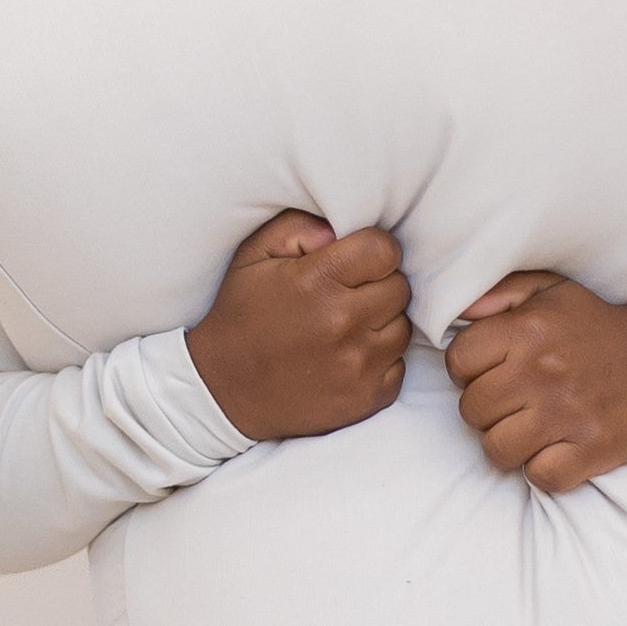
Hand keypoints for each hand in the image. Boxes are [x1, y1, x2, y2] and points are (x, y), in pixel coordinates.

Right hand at [186, 212, 410, 441]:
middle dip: (378, 286)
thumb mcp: (254, 255)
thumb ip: (299, 227)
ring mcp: (358, 366)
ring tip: (346, 327)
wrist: (223, 390)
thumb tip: (341, 229)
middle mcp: (343, 324)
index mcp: (317, 282)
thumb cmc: (241, 316)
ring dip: (381, 323)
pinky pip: (399, 366)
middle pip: (399, 288)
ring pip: (403, 327)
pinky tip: (348, 356)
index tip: (355, 262)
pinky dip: (380, 360)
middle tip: (346, 295)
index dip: (373, 252)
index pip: (385, 250)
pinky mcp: (367, 398)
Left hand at [444, 273, 626, 492]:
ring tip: (532, 428)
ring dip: (510, 444)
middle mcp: (546, 369)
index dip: (469, 370)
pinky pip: (540, 477)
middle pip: (472, 410)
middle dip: (488, 410)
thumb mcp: (551, 292)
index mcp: (530, 329)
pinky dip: (545, 470)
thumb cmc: (597, 329)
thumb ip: (499, 293)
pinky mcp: (594, 449)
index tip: (494, 372)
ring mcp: (570, 413)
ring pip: (497, 449)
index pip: (459, 361)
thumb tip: (459, 310)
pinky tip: (557, 449)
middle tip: (516, 402)